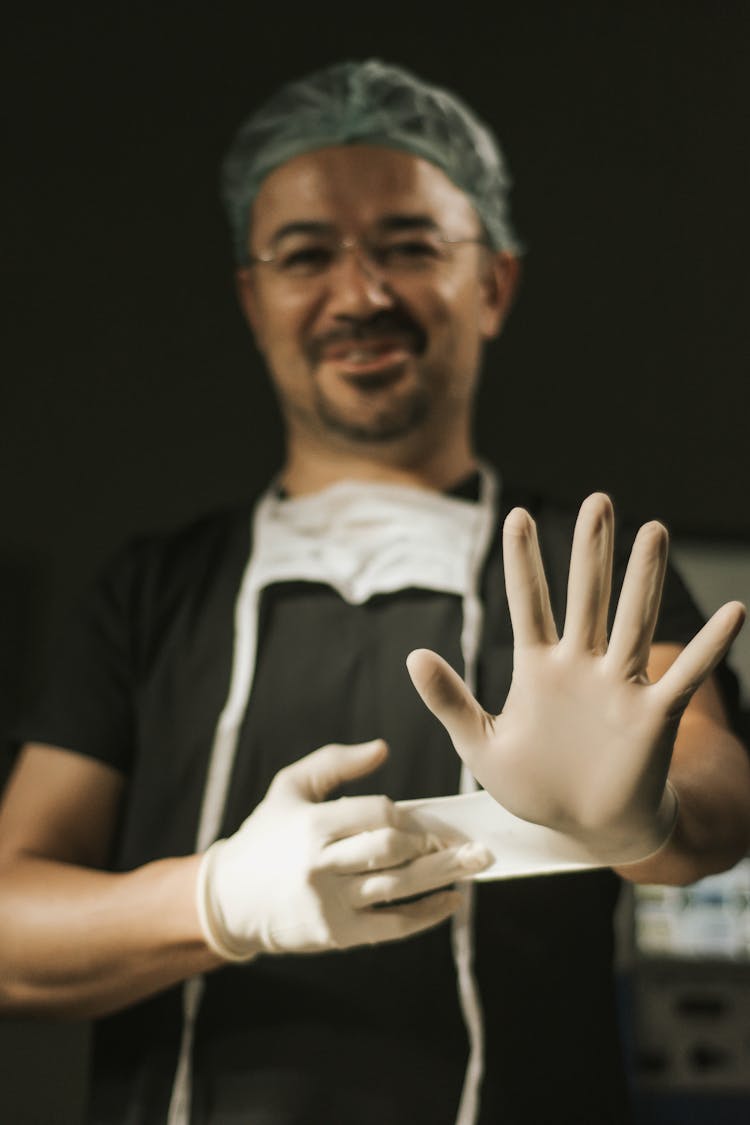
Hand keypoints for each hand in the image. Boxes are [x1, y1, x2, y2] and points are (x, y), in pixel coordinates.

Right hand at [195, 739, 490, 960]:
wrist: (229, 900)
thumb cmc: (266, 834)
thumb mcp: (289, 787)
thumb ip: (334, 762)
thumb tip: (383, 749)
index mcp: (312, 824)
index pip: (375, 813)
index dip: (407, 816)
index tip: (426, 820)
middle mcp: (321, 864)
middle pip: (392, 850)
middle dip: (432, 844)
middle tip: (466, 839)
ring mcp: (330, 902)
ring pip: (399, 886)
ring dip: (445, 874)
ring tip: (479, 862)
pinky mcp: (337, 934)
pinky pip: (393, 925)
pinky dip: (428, 915)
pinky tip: (453, 901)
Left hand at [407, 494, 744, 863]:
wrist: (585, 829)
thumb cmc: (534, 786)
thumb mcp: (480, 746)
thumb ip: (449, 701)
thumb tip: (413, 655)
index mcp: (538, 667)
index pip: (528, 602)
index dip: (523, 561)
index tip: (516, 515)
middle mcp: (581, 665)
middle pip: (587, 596)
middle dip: (591, 550)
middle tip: (597, 500)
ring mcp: (619, 686)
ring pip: (633, 621)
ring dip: (644, 579)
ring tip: (654, 531)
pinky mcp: (652, 715)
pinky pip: (684, 676)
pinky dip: (710, 647)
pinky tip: (734, 612)